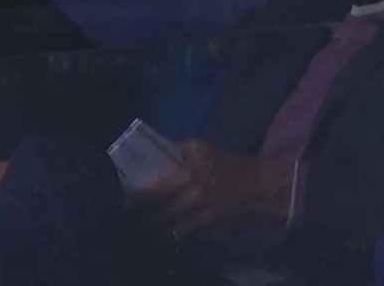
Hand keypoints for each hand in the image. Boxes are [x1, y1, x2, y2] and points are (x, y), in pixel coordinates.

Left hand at [127, 140, 293, 240]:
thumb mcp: (204, 147)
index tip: (121, 198)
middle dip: (141, 216)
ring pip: (167, 229)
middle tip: (128, 214)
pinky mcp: (207, 231)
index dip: (134, 198)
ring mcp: (199, 218)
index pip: (152, 191)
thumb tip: (157, 152)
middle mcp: (190, 199)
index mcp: (187, 175)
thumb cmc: (232, 163)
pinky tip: (165, 233)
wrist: (263, 188)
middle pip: (156, 214)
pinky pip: (183, 236)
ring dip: (155, 228)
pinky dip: (173, 235)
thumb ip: (178, 149)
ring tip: (143, 225)